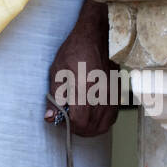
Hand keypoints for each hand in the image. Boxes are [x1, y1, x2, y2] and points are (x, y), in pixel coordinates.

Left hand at [43, 7, 118, 137]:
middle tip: (66, 120)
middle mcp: (101, 95)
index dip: (67, 124)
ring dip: (89, 128)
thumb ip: (54, 97)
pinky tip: (91, 115)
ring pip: (103, 126)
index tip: (60, 118)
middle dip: (76, 129)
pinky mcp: (116, 94)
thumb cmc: (73, 52)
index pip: (79, 121)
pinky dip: (101, 122)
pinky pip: (111, 118)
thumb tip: (50, 117)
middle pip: (91, 127)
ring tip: (78, 120)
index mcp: (85, 89)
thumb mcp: (57, 72)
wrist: (94, 38)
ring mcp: (111, 96)